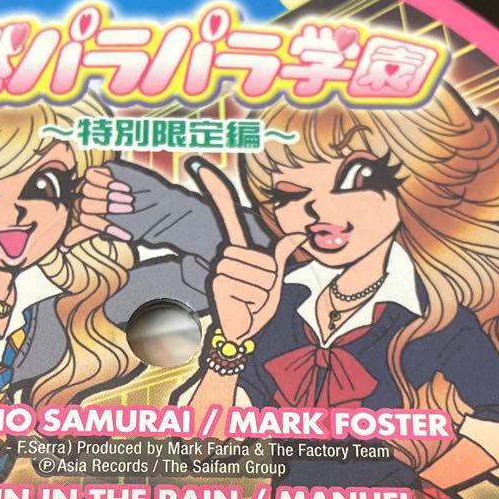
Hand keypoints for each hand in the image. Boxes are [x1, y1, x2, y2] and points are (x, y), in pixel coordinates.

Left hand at [64, 166, 134, 248]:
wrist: (142, 200)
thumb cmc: (123, 217)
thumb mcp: (106, 228)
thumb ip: (82, 234)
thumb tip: (62, 247)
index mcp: (80, 216)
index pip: (87, 222)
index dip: (106, 227)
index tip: (127, 235)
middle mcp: (80, 200)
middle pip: (85, 205)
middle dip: (108, 207)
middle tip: (129, 208)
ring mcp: (85, 186)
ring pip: (88, 190)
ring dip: (110, 194)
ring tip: (129, 198)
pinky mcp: (92, 173)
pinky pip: (91, 175)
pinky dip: (107, 181)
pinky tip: (123, 187)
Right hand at [187, 158, 304, 342]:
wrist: (241, 333)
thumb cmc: (256, 305)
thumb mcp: (275, 279)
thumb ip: (281, 256)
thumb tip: (300, 235)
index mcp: (238, 249)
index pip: (225, 213)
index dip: (215, 189)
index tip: (198, 165)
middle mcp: (226, 255)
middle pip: (262, 259)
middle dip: (270, 280)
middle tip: (257, 293)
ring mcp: (220, 269)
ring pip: (260, 275)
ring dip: (263, 293)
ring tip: (251, 301)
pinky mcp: (219, 284)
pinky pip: (252, 288)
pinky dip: (256, 302)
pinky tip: (245, 307)